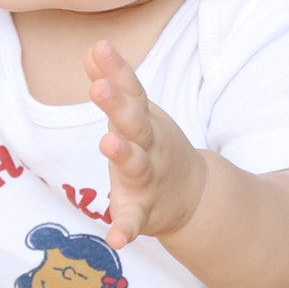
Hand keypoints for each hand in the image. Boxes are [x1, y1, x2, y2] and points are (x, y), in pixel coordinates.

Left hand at [90, 40, 205, 247]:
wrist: (194, 195)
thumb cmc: (155, 147)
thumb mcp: (138, 113)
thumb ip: (115, 83)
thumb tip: (94, 48)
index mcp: (144, 121)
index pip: (131, 90)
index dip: (116, 69)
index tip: (100, 48)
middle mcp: (149, 146)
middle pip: (135, 123)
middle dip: (118, 105)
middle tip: (100, 88)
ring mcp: (148, 178)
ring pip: (136, 165)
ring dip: (123, 154)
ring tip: (108, 142)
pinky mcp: (143, 212)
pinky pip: (134, 221)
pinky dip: (125, 230)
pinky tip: (114, 240)